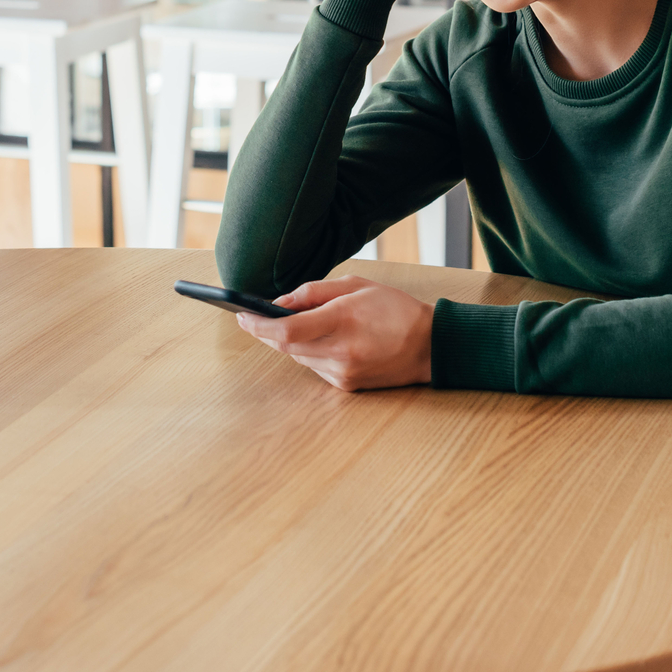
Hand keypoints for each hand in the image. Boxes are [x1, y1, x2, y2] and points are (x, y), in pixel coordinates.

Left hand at [235, 277, 433, 390]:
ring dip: (288, 341)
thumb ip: (313, 292)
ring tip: (286, 323)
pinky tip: (318, 339)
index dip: (257, 324)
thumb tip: (279, 302)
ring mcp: (343, 372)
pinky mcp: (346, 385)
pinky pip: (314, 367)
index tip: (241, 315)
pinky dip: (308, 352)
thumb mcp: (356, 285)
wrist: (430, 347)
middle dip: (265, 332)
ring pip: (297, 357)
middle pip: (285, 345)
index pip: (286, 329)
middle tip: (251, 317)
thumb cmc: (395, 309)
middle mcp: (340, 350)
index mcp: (343, 320)